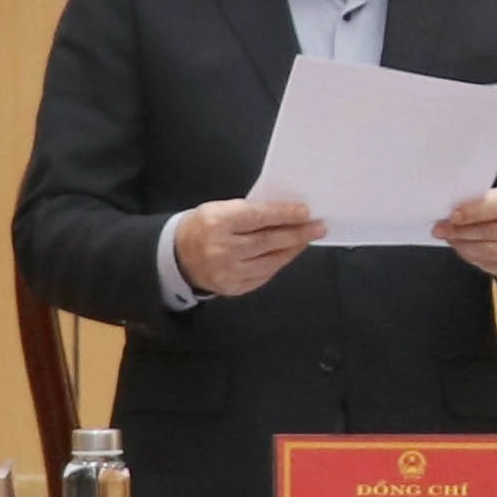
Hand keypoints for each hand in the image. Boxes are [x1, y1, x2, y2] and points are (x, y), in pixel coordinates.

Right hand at [172, 196, 320, 297]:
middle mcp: (223, 249)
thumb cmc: (203, 227)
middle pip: (269, 241)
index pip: (258, 217)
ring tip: (307, 239)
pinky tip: (288, 253)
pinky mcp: (234, 287)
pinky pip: (264, 275)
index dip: (285, 215)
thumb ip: (249, 210)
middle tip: (318, 227)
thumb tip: (285, 212)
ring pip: (270, 261)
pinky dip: (279, 263)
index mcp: (218, 223)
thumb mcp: (219, 209)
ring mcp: (228, 272)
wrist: (179, 256)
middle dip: (297, 233)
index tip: (306, 212)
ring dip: (293, 249)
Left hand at [437, 186, 496, 281]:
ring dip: (461, 244)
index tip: (452, 215)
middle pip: (488, 231)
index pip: (496, 206)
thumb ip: (484, 202)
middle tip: (440, 228)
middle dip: (460, 230)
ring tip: (448, 237)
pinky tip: (461, 247)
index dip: (472, 211)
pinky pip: (486, 264)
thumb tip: (452, 211)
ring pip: (485, 250)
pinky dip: (469, 255)